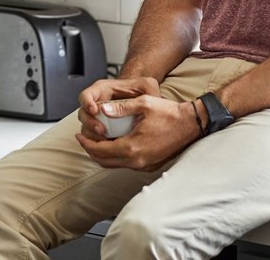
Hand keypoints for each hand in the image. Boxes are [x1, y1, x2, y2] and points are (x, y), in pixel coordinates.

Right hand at [76, 76, 161, 140]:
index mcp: (103, 90)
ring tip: (105, 140)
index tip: (95, 110)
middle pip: (83, 114)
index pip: (87, 95)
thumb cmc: (142, 90)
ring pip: (86, 128)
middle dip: (90, 124)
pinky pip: (94, 139)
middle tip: (101, 130)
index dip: (87, 102)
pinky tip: (109, 147)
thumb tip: (139, 98)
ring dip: (93, 136)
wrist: (143, 99)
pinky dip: (99, 144)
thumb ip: (145, 88)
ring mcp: (99, 118)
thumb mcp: (146, 86)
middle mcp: (97, 104)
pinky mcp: (104, 130)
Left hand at [76, 94, 201, 170]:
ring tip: (95, 141)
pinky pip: (126, 164)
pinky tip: (113, 144)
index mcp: (132, 147)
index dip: (86, 143)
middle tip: (83, 139)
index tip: (79, 135)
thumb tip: (101, 109)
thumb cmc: (168, 113)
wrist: (190, 124)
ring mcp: (144, 165)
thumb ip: (120, 108)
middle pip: (104, 161)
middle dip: (91, 150)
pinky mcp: (150, 165)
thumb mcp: (143, 104)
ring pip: (115, 165)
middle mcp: (137, 160)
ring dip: (102, 155)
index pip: (100, 151)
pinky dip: (115, 156)